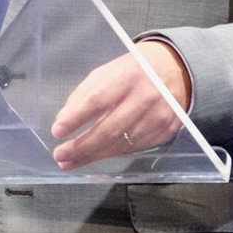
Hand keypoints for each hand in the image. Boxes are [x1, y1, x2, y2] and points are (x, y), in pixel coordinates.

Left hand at [49, 40, 192, 169]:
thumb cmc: (133, 71)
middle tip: (60, 155)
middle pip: (109, 129)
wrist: (176, 71)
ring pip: (121, 144)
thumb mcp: (107, 72)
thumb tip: (64, 119)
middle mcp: (145, 98)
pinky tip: (96, 156)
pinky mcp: (165, 132)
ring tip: (71, 161)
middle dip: (81, 146)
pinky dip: (112, 153)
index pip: (97, 100)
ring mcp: (158, 117)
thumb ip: (84, 93)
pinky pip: (134, 148)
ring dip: (93, 156)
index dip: (76, 118)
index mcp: (127, 77)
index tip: (57, 131)